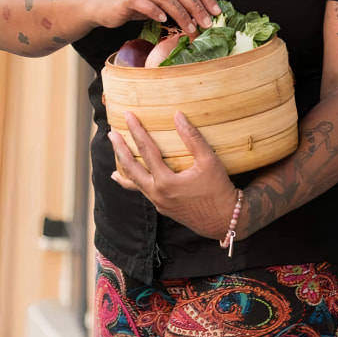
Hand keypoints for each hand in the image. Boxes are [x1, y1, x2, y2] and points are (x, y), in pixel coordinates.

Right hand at [87, 0, 219, 35]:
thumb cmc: (132, 1)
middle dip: (197, 7)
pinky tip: (164, 21)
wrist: (99, 4)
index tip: (216, 11)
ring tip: (190, 29)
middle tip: (207, 24)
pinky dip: (157, 12)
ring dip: (181, 15)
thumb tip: (203, 11)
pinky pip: (145, 3)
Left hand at [109, 110, 238, 240]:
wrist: (226, 221)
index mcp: (166, 181)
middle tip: (111, 133)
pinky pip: (141, 191)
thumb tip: (177, 115)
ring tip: (114, 152)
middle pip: (131, 168)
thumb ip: (192, 138)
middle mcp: (157, 193)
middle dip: (120, 149)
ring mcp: (158, 202)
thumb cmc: (218, 190)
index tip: (128, 115)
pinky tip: (124, 178)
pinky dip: (131, 181)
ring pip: (133, 181)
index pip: (146, 150)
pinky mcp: (162, 207)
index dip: (136, 130)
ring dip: (123, 165)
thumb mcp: (209, 161)